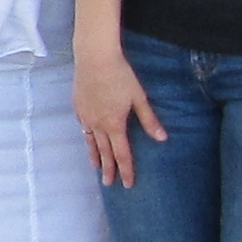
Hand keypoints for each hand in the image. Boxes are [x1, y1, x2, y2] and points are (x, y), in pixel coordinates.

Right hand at [73, 45, 161, 187]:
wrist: (95, 57)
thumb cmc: (120, 75)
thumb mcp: (139, 97)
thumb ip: (149, 120)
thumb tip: (162, 139)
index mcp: (115, 125)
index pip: (122, 155)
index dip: (126, 171)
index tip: (127, 184)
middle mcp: (98, 125)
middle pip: (104, 153)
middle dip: (109, 170)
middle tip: (109, 184)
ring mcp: (86, 116)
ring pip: (91, 142)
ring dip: (95, 157)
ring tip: (96, 168)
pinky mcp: (79, 107)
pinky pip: (84, 128)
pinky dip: (87, 138)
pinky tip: (89, 139)